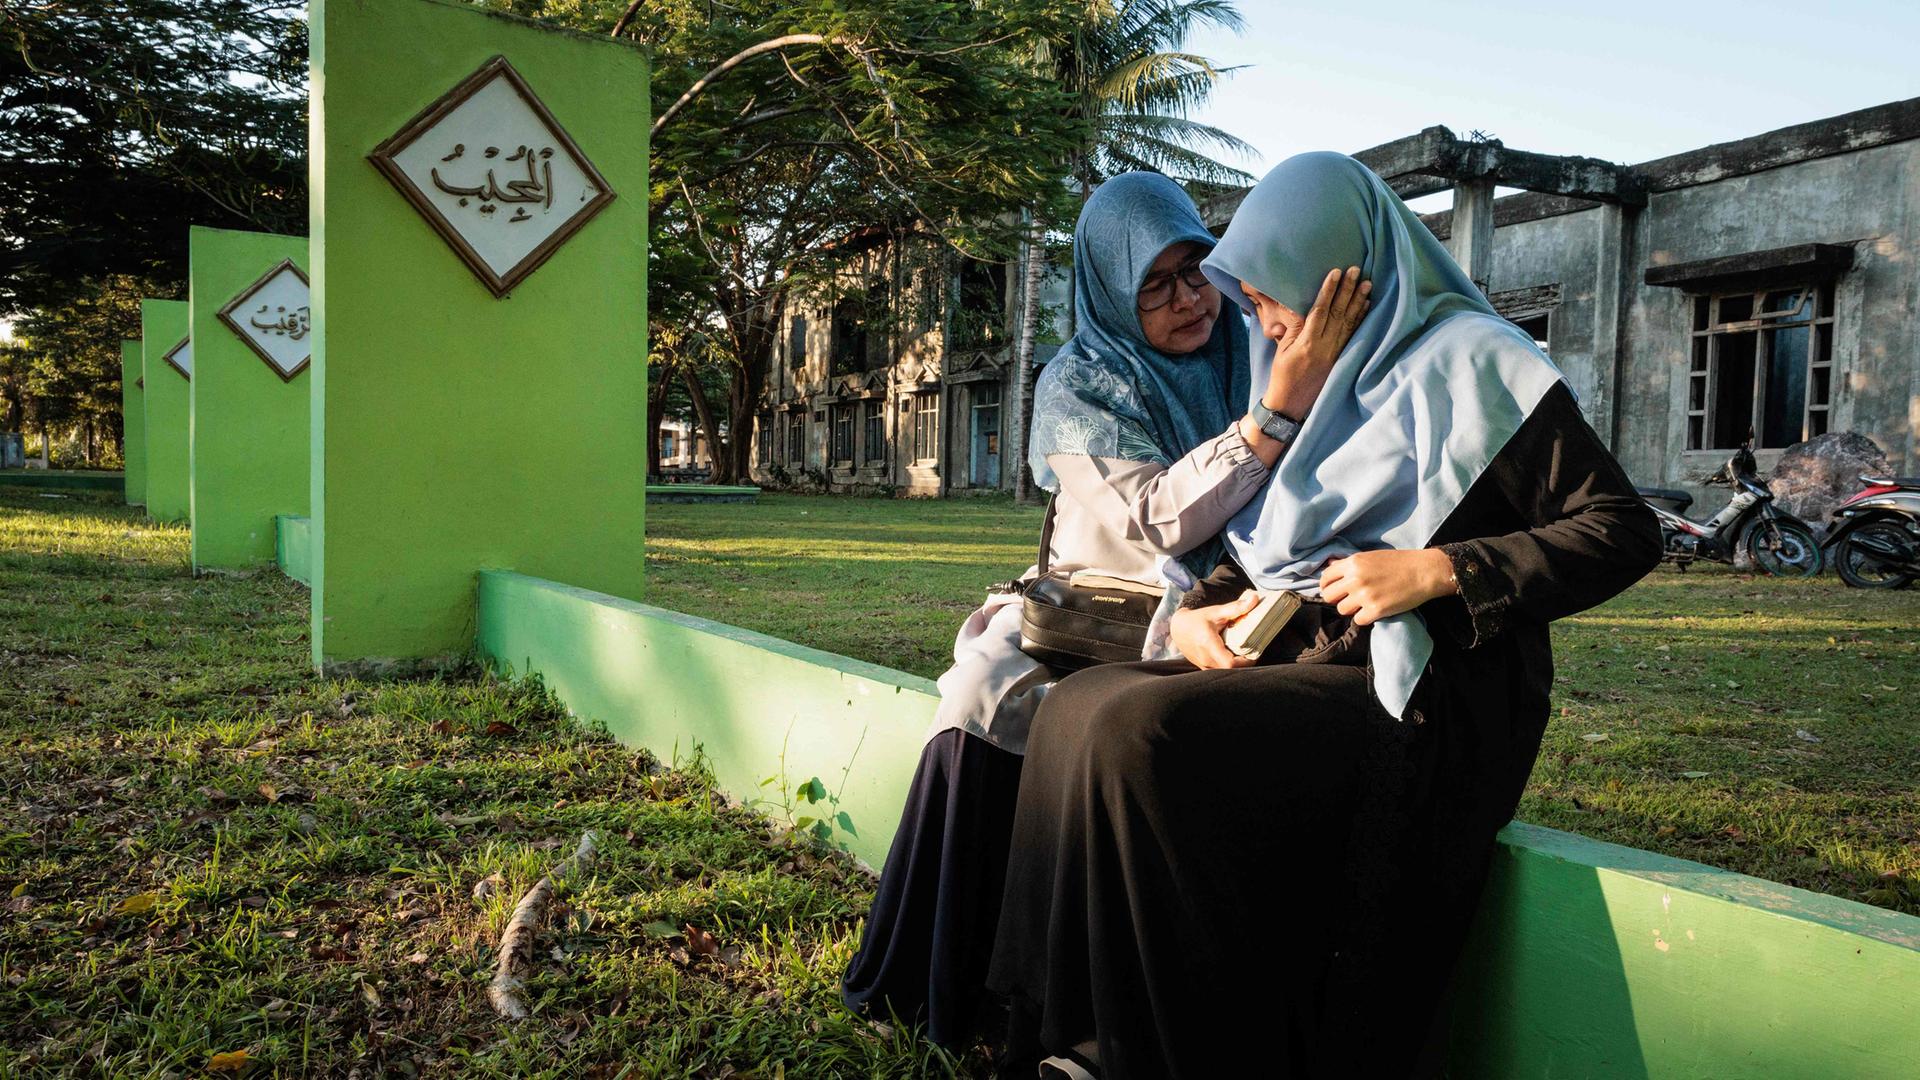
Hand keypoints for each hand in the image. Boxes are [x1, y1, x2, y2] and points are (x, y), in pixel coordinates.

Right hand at [1169, 590, 1261, 669]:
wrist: (1179, 628)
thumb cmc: (1198, 619)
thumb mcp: (1217, 611)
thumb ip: (1236, 607)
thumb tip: (1255, 599)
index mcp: (1208, 644)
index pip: (1230, 663)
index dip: (1245, 662)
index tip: (1254, 652)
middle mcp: (1205, 658)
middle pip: (1231, 670)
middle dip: (1244, 663)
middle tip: (1253, 651)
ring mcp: (1204, 665)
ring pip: (1226, 672)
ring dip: (1237, 665)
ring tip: (1245, 653)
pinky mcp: (1204, 668)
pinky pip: (1220, 671)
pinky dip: (1230, 666)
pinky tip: (1235, 655)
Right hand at [1242, 266, 1371, 419]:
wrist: (1290, 403)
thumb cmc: (1282, 375)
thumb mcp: (1282, 350)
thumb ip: (1294, 328)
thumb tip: (1301, 306)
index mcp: (1307, 343)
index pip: (1320, 311)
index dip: (1328, 290)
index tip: (1336, 272)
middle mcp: (1324, 347)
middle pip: (1338, 313)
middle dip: (1347, 290)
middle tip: (1356, 270)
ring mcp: (1335, 354)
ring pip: (1349, 322)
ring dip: (1358, 301)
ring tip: (1367, 283)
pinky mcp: (1341, 359)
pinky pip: (1352, 335)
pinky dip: (1360, 319)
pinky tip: (1365, 306)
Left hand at [1318, 549, 1455, 626]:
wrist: (1424, 572)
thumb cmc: (1399, 562)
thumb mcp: (1370, 556)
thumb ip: (1349, 563)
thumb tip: (1329, 565)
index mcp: (1353, 563)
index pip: (1326, 578)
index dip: (1327, 586)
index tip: (1333, 590)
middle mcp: (1355, 579)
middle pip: (1329, 596)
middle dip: (1337, 599)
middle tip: (1349, 599)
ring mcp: (1365, 595)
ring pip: (1342, 610)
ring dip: (1352, 609)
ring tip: (1365, 604)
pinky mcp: (1376, 610)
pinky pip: (1358, 620)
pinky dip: (1365, 618)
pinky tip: (1375, 610)